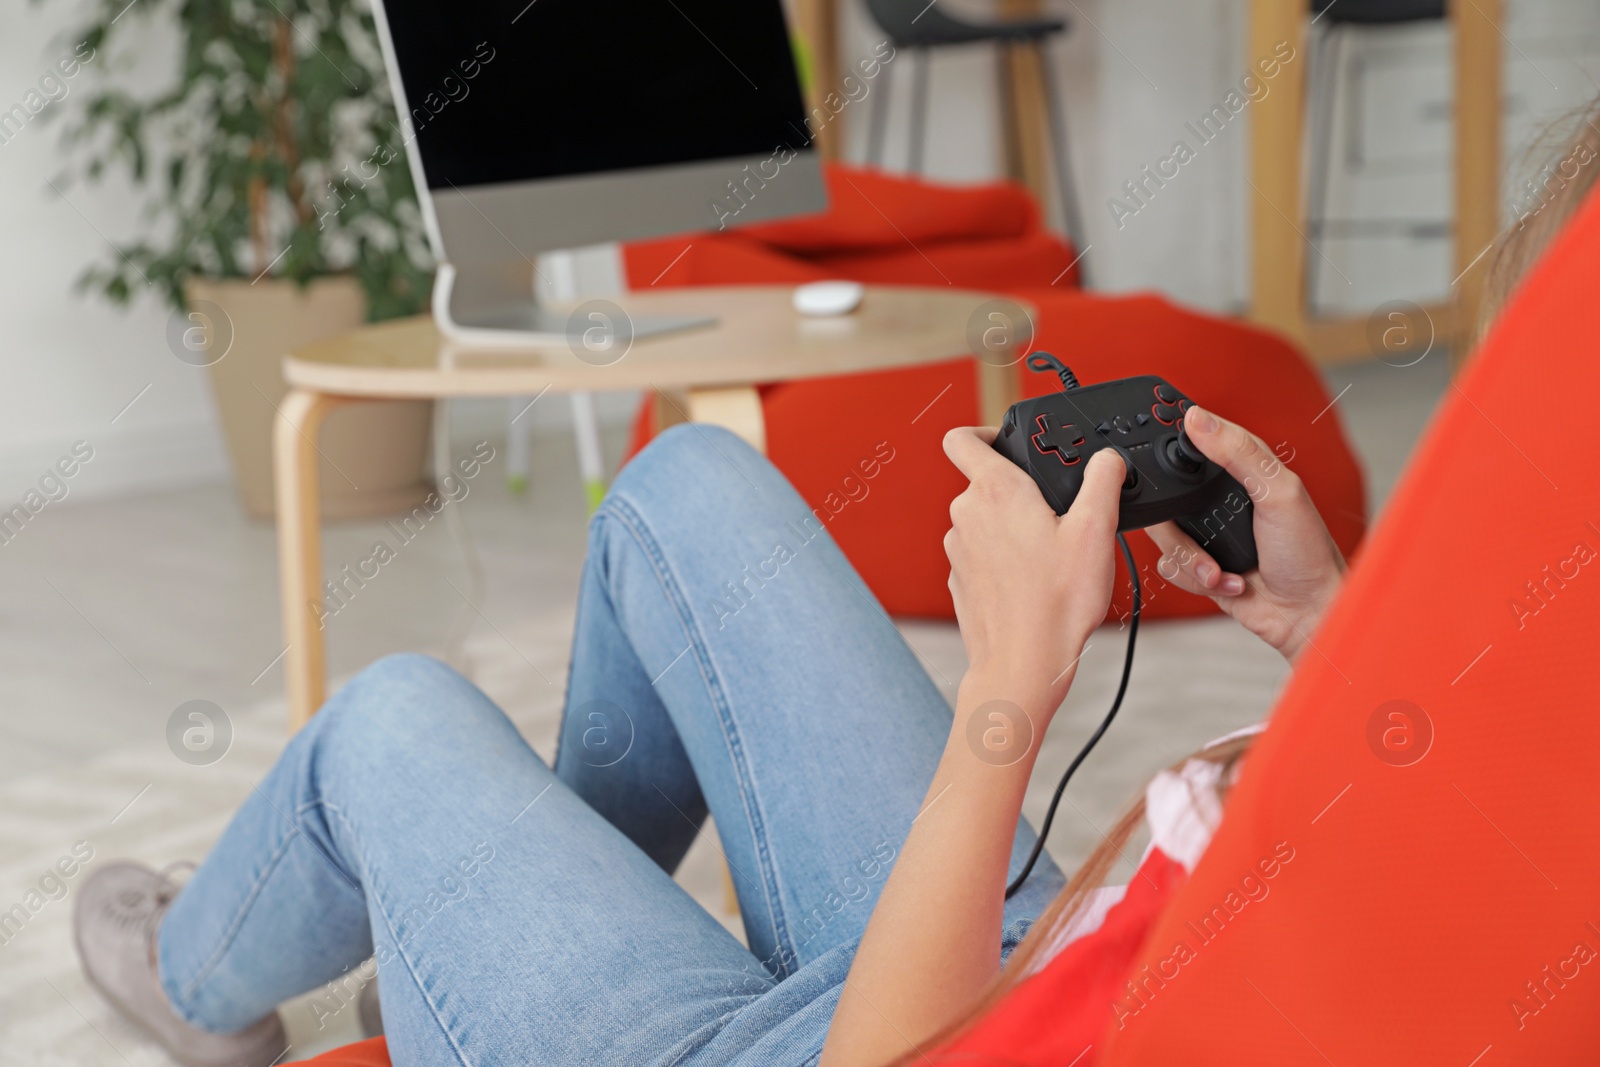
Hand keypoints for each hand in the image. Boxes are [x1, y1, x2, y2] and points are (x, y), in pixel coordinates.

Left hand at [942, 427, 1125, 706]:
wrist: (1023, 663)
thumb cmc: (1057, 602)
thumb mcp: (1097, 531)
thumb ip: (1103, 481)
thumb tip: (1107, 458)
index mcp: (995, 491)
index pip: (962, 438)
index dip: (984, 431)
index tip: (1010, 442)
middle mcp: (966, 515)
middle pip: (984, 482)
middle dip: (1019, 491)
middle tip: (1057, 513)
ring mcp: (958, 550)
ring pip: (984, 521)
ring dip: (1012, 527)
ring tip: (1051, 554)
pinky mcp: (960, 580)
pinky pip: (981, 555)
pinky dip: (1004, 560)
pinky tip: (1034, 582)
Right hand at [1147, 406, 1344, 661]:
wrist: (1306, 614)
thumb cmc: (1308, 555)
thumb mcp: (1279, 493)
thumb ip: (1239, 453)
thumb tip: (1199, 418)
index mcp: (1242, 471)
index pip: (1196, 443)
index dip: (1175, 445)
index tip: (1160, 456)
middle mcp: (1219, 500)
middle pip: (1166, 492)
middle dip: (1179, 522)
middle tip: (1204, 530)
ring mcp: (1206, 533)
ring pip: (1161, 533)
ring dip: (1192, 558)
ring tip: (1221, 569)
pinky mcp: (1197, 565)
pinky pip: (1168, 565)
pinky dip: (1194, 578)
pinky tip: (1226, 580)